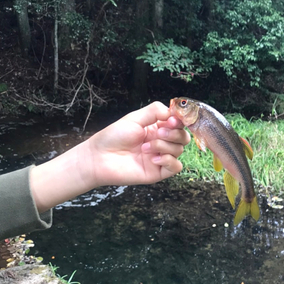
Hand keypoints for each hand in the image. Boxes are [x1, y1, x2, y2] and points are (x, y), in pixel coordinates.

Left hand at [31, 102, 189, 211]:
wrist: (100, 158)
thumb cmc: (113, 137)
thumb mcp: (134, 118)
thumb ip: (155, 111)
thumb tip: (172, 112)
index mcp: (156, 128)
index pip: (178, 124)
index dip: (179, 121)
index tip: (171, 119)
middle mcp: (160, 143)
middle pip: (183, 137)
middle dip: (174, 133)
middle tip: (159, 133)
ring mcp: (160, 158)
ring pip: (179, 150)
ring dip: (164, 146)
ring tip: (144, 147)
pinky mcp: (158, 172)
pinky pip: (176, 167)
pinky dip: (168, 161)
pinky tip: (153, 159)